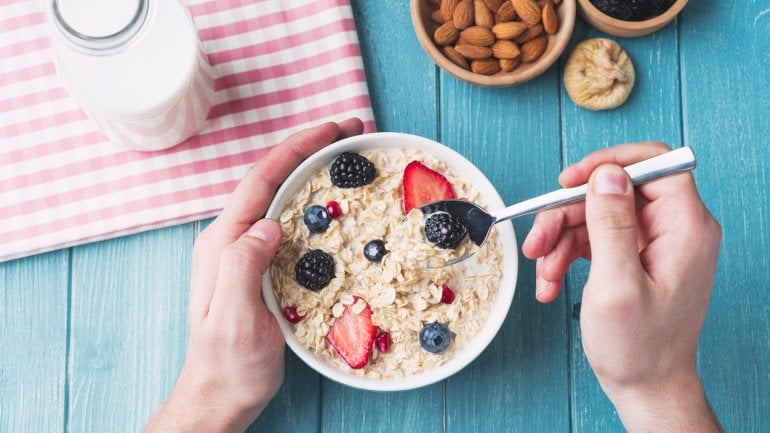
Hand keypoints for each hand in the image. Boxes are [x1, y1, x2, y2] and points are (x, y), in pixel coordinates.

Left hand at [143, 119, 364, 432]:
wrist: (221, 393)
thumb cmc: (228, 363)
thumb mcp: (233, 320)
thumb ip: (242, 267)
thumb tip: (269, 224)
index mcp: (223, 243)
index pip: (260, 181)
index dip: (295, 149)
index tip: (330, 130)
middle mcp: (232, 239)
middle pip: (272, 180)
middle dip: (309, 150)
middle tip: (350, 133)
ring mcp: (245, 250)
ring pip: (281, 197)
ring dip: (313, 171)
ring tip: (348, 156)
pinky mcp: (261, 265)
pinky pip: (289, 222)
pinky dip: (314, 202)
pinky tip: (336, 202)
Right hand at [522, 142, 722, 431]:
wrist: (646, 386)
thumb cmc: (640, 347)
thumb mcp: (617, 284)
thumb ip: (612, 224)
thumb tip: (606, 174)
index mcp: (685, 227)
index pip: (654, 163)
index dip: (608, 164)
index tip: (569, 181)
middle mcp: (673, 228)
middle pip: (612, 191)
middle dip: (567, 215)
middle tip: (537, 241)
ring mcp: (654, 242)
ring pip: (595, 215)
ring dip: (560, 241)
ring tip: (542, 274)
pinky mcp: (635, 256)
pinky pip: (593, 239)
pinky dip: (566, 257)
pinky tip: (550, 282)